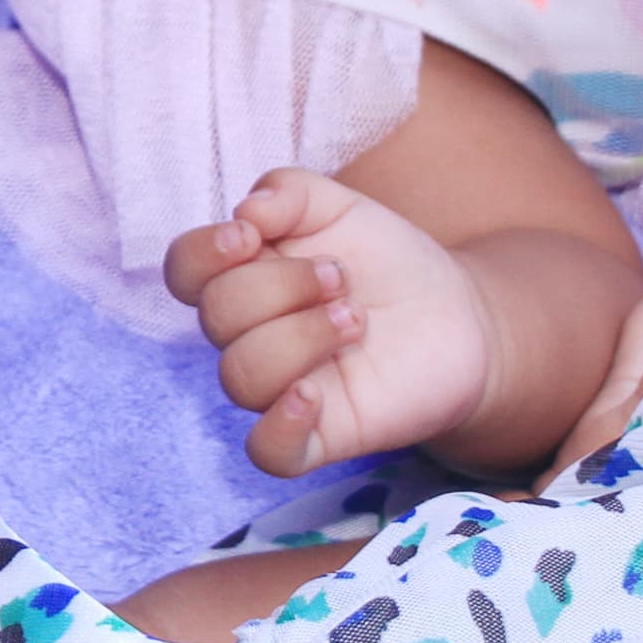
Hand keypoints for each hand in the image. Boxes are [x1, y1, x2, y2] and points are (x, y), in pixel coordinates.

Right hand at [164, 168, 491, 477]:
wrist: (459, 314)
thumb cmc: (387, 262)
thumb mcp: (342, 205)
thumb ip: (289, 191)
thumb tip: (247, 212)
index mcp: (243, 279)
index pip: (184, 271)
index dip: (204, 254)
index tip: (253, 235)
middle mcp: (250, 336)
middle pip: (216, 317)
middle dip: (280, 286)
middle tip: (340, 277)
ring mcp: (280, 388)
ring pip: (241, 378)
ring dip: (299, 337)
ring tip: (354, 320)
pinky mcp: (318, 434)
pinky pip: (267, 451)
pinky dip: (280, 425)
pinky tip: (314, 394)